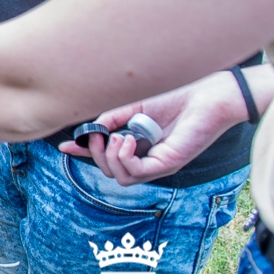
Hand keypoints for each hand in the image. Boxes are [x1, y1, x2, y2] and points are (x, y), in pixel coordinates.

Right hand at [59, 70, 249, 185]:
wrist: (208, 95)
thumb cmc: (178, 97)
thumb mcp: (134, 105)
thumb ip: (112, 118)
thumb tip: (91, 130)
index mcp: (140, 145)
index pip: (107, 156)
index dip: (84, 153)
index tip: (65, 146)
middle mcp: (148, 158)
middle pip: (110, 170)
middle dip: (94, 153)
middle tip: (96, 134)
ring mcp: (158, 165)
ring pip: (120, 177)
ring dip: (109, 157)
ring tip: (117, 136)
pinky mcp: (168, 165)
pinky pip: (135, 173)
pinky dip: (124, 157)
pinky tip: (129, 139)